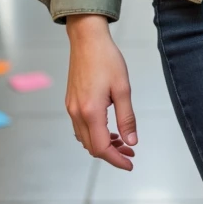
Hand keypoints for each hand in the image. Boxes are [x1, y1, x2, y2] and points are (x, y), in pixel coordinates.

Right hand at [65, 15, 137, 170]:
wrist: (87, 40)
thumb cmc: (106, 59)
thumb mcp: (123, 88)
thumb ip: (127, 118)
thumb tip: (131, 141)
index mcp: (90, 112)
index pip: (101, 148)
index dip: (116, 159)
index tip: (130, 163)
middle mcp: (77, 113)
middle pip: (92, 147)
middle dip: (112, 153)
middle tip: (131, 151)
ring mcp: (71, 108)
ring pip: (85, 139)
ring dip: (103, 144)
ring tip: (122, 140)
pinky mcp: (71, 102)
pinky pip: (80, 128)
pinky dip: (94, 134)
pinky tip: (108, 128)